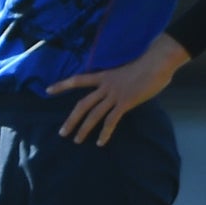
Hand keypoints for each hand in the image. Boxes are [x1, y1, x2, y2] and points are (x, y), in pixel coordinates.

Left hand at [48, 37, 185, 144]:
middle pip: (82, 104)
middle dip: (71, 120)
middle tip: (62, 133)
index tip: (48, 90)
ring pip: (93, 114)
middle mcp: (105, 86)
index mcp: (104, 75)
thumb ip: (117, 81)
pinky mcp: (125, 102)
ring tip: (76, 140)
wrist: (157, 62)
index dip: (62, 85)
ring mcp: (114, 95)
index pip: (78, 80)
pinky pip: (111, 121)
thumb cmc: (146, 64)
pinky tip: (100, 142)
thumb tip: (119, 89)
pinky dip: (105, 133)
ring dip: (83, 129)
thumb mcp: (125, 71)